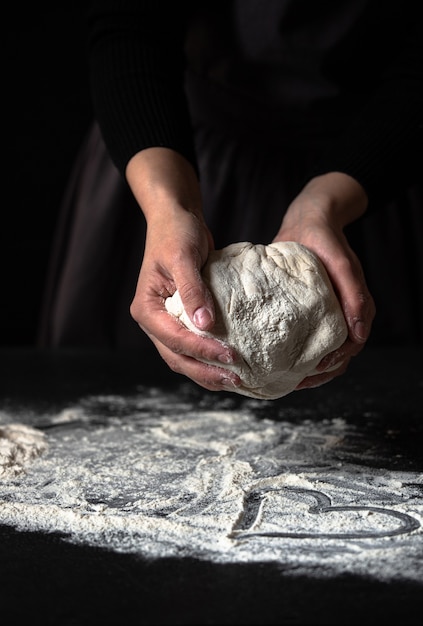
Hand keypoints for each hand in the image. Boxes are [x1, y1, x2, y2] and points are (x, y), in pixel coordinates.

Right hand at [126, 148, 240, 390]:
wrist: (177, 219)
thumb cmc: (176, 233)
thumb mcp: (183, 257)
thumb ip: (192, 291)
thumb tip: (204, 325)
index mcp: (146, 308)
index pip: (174, 339)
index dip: (202, 351)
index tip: (230, 356)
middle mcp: (153, 321)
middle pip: (177, 357)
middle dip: (205, 371)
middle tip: (236, 379)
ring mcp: (166, 323)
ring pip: (184, 358)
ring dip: (207, 371)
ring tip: (235, 380)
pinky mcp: (181, 320)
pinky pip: (193, 347)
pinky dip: (208, 359)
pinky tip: (228, 366)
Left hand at [274, 172, 375, 389]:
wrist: (309, 221)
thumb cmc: (325, 240)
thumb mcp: (341, 264)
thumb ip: (354, 294)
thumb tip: (358, 335)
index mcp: (355, 306)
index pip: (351, 346)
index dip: (335, 362)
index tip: (314, 370)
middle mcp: (343, 312)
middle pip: (338, 355)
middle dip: (320, 372)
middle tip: (296, 382)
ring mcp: (328, 312)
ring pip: (325, 350)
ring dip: (311, 367)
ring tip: (290, 378)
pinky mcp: (311, 310)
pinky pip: (310, 336)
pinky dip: (300, 351)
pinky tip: (282, 359)